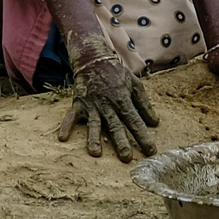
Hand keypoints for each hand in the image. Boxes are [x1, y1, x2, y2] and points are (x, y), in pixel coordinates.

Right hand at [55, 30, 160, 161]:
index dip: (143, 136)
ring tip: (95, 153)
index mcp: (123, 101)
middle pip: (115, 126)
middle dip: (121, 142)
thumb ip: (144, 104)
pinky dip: (66, 126)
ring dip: (94, 138)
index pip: (135, 122)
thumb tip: (155, 122)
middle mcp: (108, 106)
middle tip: (126, 158)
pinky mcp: (79, 104)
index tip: (151, 151)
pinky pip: (71, 117)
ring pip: (94, 125)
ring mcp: (92, 106)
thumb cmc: (117, 74)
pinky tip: (63, 138)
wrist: (94, 60)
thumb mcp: (135, 85)